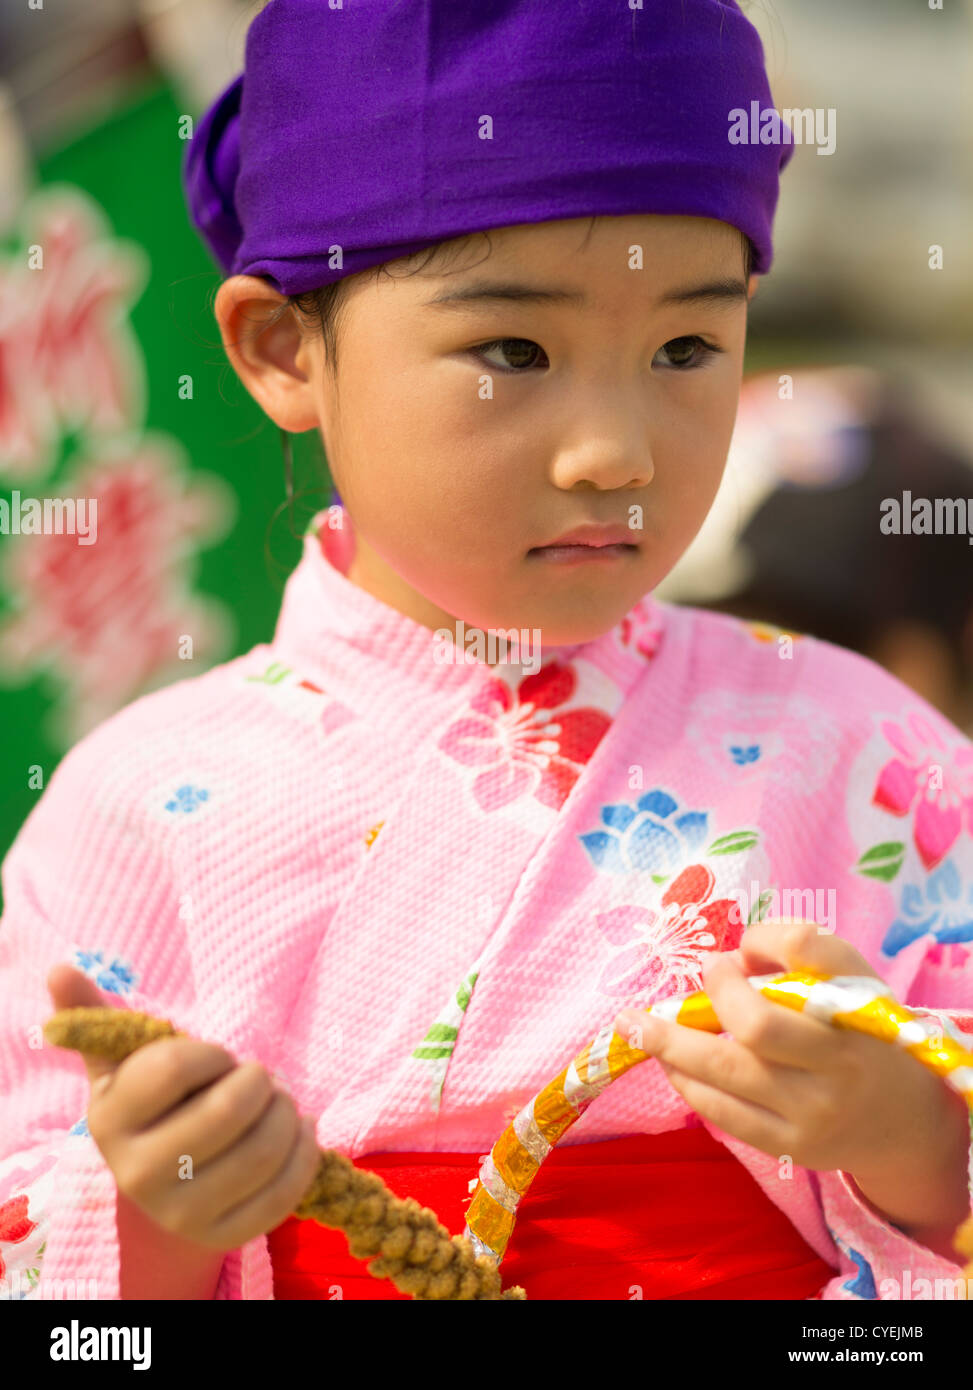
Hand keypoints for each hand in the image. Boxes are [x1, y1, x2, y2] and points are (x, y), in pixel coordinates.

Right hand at [47, 964, 320, 1253]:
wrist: (165, 1180)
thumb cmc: (154, 1104)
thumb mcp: (123, 1062)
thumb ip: (99, 1017)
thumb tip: (60, 969)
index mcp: (110, 1120)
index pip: (174, 1067)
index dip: (212, 1053)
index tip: (218, 1058)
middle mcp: (137, 1174)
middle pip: (228, 1109)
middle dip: (260, 1080)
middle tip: (260, 1078)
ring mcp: (180, 1213)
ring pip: (263, 1150)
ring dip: (289, 1113)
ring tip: (280, 1103)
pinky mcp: (223, 1237)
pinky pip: (285, 1193)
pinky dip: (306, 1153)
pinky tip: (299, 1133)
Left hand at [612, 922, 968, 1185]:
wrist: (902, 1120)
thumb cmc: (858, 1033)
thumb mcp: (845, 982)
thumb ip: (793, 955)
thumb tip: (728, 959)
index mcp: (853, 1004)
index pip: (806, 953)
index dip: (757, 945)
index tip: (728, 955)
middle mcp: (838, 1060)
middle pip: (755, 1025)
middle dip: (699, 1003)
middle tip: (656, 1000)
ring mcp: (815, 1110)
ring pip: (727, 1074)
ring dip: (670, 1047)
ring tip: (635, 1030)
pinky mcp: (794, 1146)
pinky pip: (725, 1114)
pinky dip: (687, 1084)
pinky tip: (670, 1063)